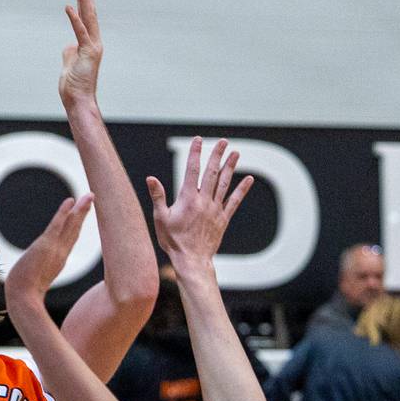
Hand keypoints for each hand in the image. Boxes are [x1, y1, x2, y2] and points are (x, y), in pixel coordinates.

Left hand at [4, 194, 93, 312]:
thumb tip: (25, 285)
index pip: (68, 240)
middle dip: (82, 214)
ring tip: (89, 195)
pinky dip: (64, 212)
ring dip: (80, 209)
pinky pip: (58, 225)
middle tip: (91, 198)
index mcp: (57, 262)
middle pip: (74, 230)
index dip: (75, 226)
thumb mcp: (31, 284)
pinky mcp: (47, 246)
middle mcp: (60, 254)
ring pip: (71, 226)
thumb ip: (33, 280)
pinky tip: (70, 201)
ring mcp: (55, 249)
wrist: (24, 300)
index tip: (80, 214)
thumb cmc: (24, 296)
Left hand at [59, 0, 101, 107]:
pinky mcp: (87, 53)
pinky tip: (69, 7)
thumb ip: (70, 51)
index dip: (83, 0)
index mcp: (89, 43)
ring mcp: (92, 46)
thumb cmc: (74, 85)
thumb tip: (69, 45)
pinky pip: (80, 33)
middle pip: (89, 12)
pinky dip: (74, 19)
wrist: (79, 99)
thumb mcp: (69, 63)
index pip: (86, 17)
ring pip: (88, 18)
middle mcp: (94, 41)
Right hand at [149, 137, 254, 268]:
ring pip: (225, 183)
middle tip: (223, 142)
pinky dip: (242, 189)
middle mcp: (204, 201)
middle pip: (212, 173)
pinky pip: (234, 201)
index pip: (192, 170)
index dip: (196, 153)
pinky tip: (249, 179)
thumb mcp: (160, 218)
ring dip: (231, 167)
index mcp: (188, 199)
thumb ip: (158, 196)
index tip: (198, 140)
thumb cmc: (173, 241)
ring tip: (236, 153)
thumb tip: (150, 178)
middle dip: (217, 155)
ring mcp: (216, 209)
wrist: (191, 260)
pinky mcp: (223, 219)